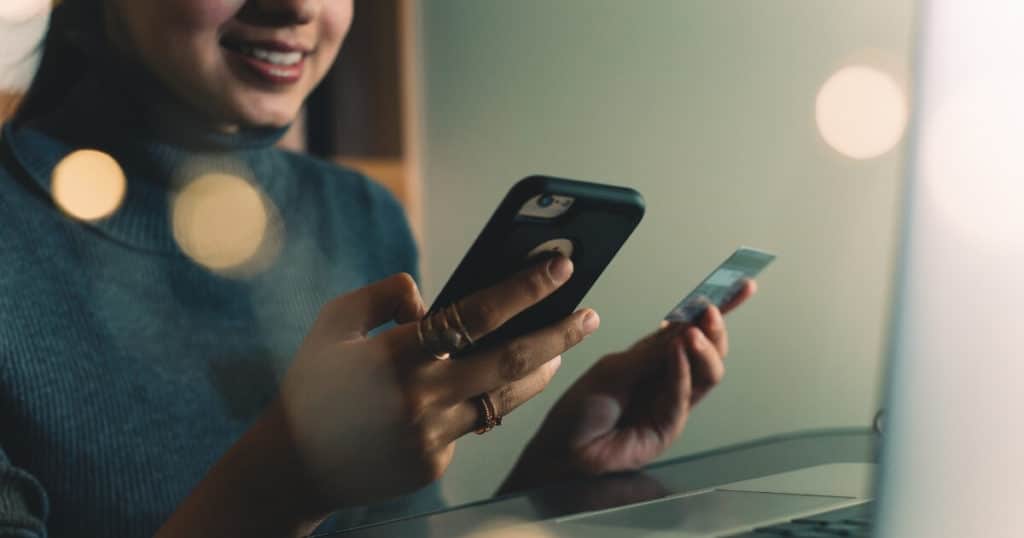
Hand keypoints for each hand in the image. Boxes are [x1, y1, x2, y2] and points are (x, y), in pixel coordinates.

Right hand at [278, 256, 599, 509]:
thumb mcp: (334, 323)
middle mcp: (421, 397)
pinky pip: (471, 426)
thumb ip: (384, 296)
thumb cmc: (314, 385)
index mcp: (396, 353)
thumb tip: (430, 297)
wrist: (292, 466)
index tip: (560, 266)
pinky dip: (480, 403)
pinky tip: (478, 390)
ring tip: (560, 349)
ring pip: (506, 399)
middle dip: (560, 334)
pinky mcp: (434, 463)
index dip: (526, 288)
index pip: (477, 313)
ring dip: (541, 372)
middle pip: (512, 361)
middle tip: (589, 315)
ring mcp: (431, 436)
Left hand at [501, 281, 755, 492]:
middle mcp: (667, 377)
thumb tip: (685, 325)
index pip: (689, 328)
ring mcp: (673, 403)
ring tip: (693, 334)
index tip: (739, 287)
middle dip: (714, 328)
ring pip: (707, 374)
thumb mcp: (614, 370)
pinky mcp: (670, 426)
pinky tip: (677, 354)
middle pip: (707, 351)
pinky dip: (682, 373)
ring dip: (703, 350)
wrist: (564, 449)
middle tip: (710, 312)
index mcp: (652, 357)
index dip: (715, 309)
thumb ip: (650, 352)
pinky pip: (683, 396)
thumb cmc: (580, 410)